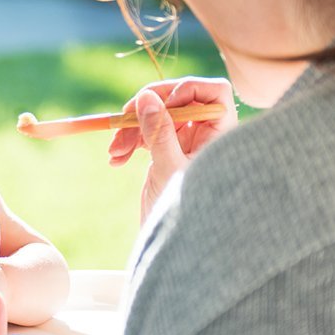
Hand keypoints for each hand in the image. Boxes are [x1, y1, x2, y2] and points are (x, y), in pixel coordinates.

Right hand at [108, 77, 235, 220]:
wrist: (174, 244)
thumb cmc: (184, 212)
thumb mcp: (169, 168)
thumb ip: (159, 132)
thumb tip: (146, 96)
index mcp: (219, 135)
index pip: (214, 92)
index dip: (188, 89)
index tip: (162, 104)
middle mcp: (205, 134)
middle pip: (178, 99)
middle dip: (146, 109)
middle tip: (124, 120)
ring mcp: (185, 141)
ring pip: (156, 114)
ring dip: (131, 128)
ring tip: (115, 152)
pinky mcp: (166, 150)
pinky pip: (145, 132)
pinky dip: (129, 141)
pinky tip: (116, 160)